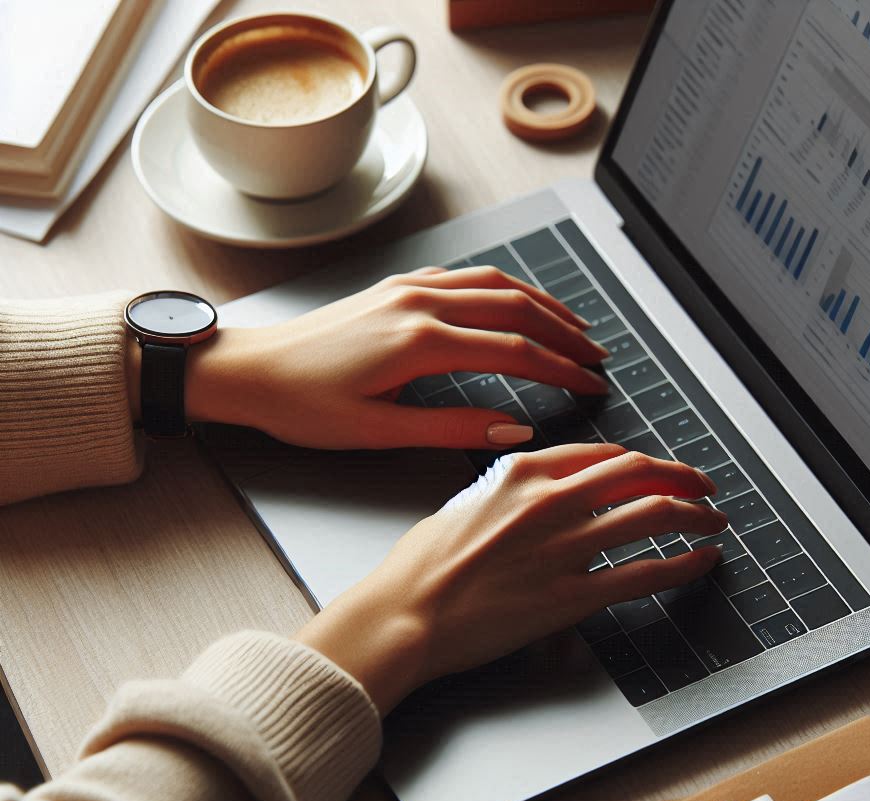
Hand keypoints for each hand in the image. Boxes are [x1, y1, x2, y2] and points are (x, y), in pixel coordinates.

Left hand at [176, 267, 609, 449]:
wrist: (249, 370)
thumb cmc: (302, 405)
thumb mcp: (380, 432)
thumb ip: (453, 430)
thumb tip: (513, 430)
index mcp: (419, 341)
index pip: (514, 350)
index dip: (559, 369)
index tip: (590, 385)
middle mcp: (420, 302)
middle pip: (515, 306)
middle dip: (564, 331)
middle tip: (597, 356)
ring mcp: (408, 287)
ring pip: (494, 282)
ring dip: (541, 303)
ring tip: (574, 327)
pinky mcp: (397, 286)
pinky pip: (466, 276)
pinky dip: (504, 287)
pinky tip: (517, 302)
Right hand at [295, 445, 727, 712]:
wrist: (404, 615)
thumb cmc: (419, 568)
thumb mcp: (461, 505)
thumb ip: (508, 492)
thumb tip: (537, 494)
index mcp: (521, 472)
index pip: (602, 455)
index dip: (642, 462)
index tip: (657, 470)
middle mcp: (550, 501)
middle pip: (639, 474)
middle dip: (682, 477)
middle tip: (703, 487)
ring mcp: (564, 547)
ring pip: (653, 516)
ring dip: (694, 516)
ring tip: (713, 522)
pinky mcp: (571, 596)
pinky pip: (643, 574)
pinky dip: (682, 565)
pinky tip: (699, 562)